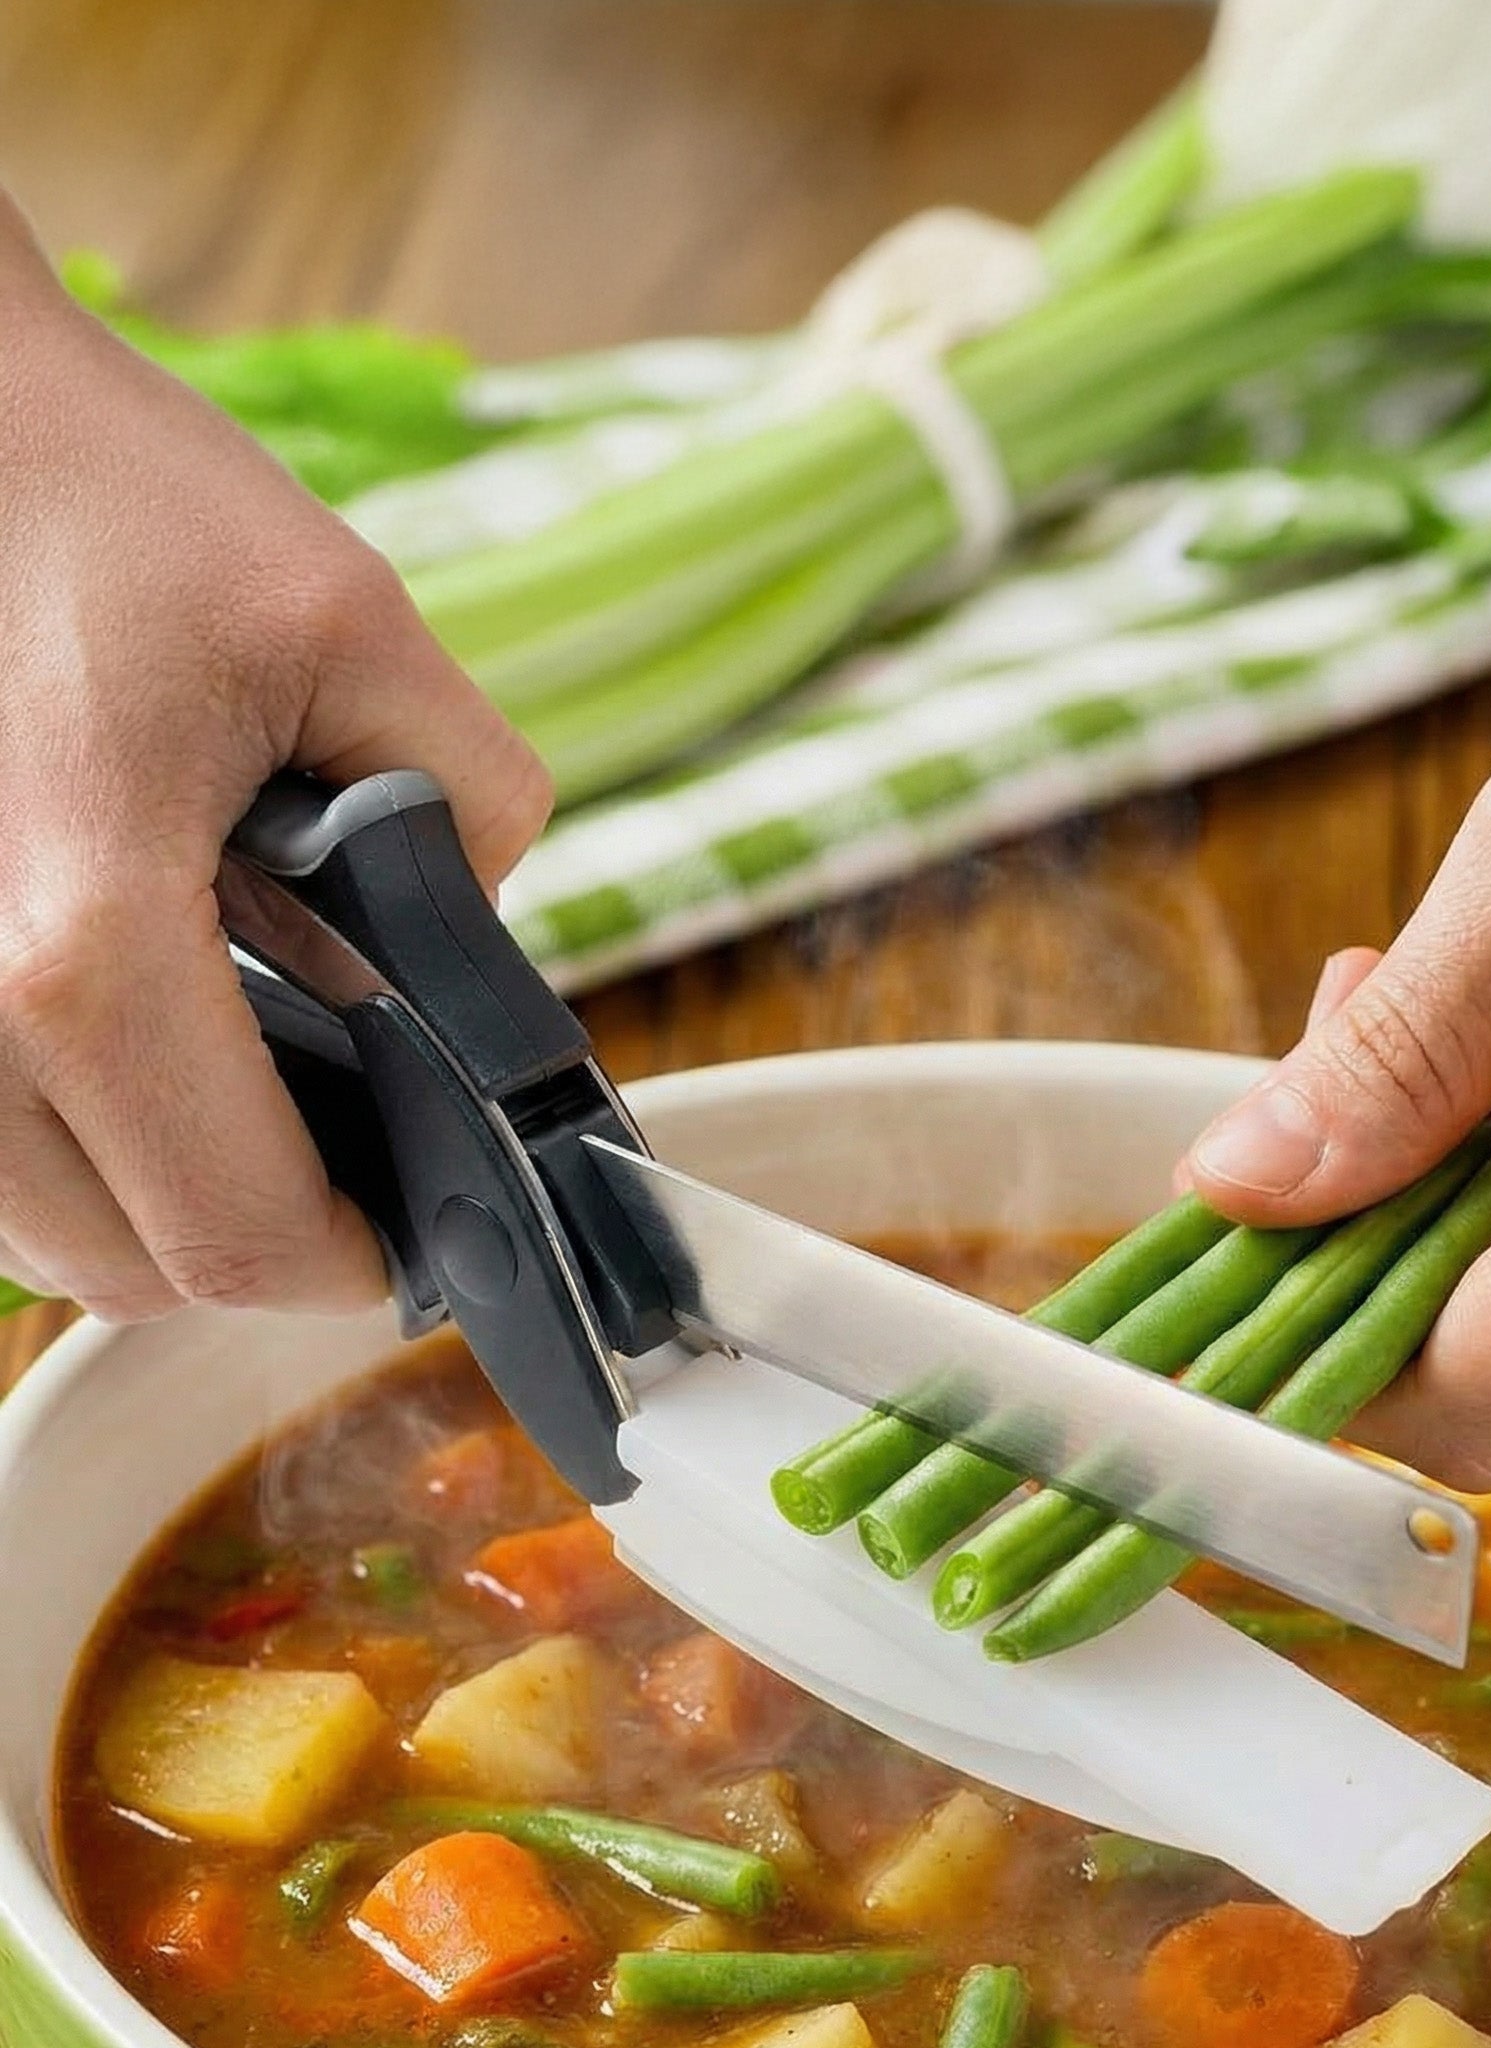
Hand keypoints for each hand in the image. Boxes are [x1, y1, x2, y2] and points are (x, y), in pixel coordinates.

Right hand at [0, 202, 550, 1318]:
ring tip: (256, 1078)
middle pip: (130, 1266)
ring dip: (160, 1195)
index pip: (242, 1235)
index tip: (425, 1224)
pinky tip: (147, 1036)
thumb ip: (467, 814)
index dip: (362, 1262)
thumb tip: (469, 951)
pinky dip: (68, 1138)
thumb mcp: (357, 632)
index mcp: (81, 947)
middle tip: (363, 1150)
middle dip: (270, 1234)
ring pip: (36, 1230)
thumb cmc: (108, 496)